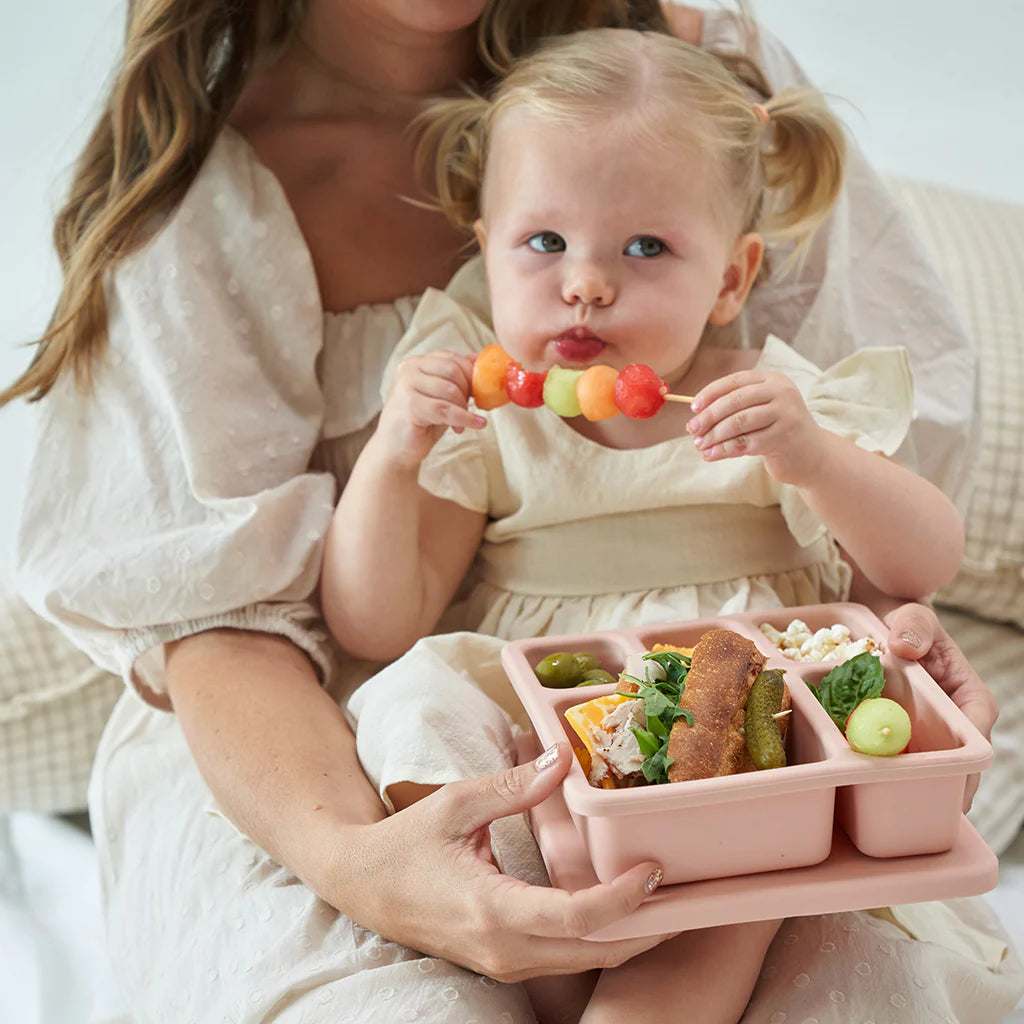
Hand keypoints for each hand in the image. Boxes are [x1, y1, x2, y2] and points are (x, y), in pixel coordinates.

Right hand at [339, 743, 671, 980]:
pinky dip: (606, 937)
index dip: (626, 900)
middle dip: (650, 925)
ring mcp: (507, 965)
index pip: (578, 919)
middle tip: (690, 887)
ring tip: (669, 895)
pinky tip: (626, 907)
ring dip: (633, 933)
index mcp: (493, 910)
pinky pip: (570, 959)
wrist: (363, 887)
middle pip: (599, 951)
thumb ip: (512, 787)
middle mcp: (506, 950)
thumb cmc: (406, 844)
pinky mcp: (508, 964)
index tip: (656, 868)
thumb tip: (562, 758)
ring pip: (588, 961)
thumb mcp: (455, 804)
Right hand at [375, 350, 484, 468]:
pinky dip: (464, 418)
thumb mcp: (442, 396)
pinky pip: (445, 409)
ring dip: (463, 409)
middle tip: (471, 409)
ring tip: (461, 424)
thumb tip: (482, 356)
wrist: (396, 450)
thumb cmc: (420, 422)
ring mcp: (406, 385)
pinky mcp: (409, 405)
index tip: (478, 393)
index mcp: (416, 362)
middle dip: (467, 392)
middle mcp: (409, 369)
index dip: (471, 375)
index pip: (452, 358)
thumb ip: (458, 376)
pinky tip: (475, 425)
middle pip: (453, 370)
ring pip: (450, 390)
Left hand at [687, 370, 825, 483]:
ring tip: (699, 445)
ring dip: (714, 435)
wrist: (810, 454)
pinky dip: (723, 450)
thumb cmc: (776, 430)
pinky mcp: (783, 438)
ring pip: (738, 423)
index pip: (735, 381)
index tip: (693, 408)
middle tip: (692, 429)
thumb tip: (696, 415)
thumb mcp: (759, 411)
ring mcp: (785, 414)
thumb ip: (733, 408)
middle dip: (709, 416)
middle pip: (735, 401)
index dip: (710, 394)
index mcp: (773, 380)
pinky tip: (710, 455)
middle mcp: (782, 392)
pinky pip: (745, 443)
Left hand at [885, 602, 997, 810]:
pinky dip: (890, 770)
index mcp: (970, 696)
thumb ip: (914, 626)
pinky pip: (903, 760)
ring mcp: (931, 733)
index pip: (978, 732)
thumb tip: (904, 646)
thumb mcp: (913, 616)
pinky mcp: (906, 737)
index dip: (967, 761)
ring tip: (894, 800)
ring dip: (915, 784)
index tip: (949, 781)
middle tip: (915, 804)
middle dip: (942, 786)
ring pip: (932, 769)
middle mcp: (956, 721)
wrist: (885, 625)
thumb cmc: (908, 620)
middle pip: (960, 764)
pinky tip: (871, 782)